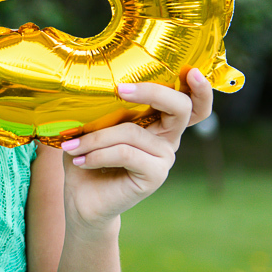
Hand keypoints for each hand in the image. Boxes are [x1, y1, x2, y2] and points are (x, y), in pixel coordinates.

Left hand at [58, 68, 213, 234]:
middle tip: (120, 89)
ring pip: (133, 133)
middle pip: (180, 108)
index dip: (199, 88)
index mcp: (157, 121)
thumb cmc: (87, 158)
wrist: (83, 200)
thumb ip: (100, 107)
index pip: (190, 102)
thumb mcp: (91, 127)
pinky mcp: (156, 175)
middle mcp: (168, 137)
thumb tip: (89, 84)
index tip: (190, 71)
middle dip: (153, 92)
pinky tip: (80, 160)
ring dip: (96, 138)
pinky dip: (98, 154)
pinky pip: (126, 153)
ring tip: (72, 146)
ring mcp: (165, 157)